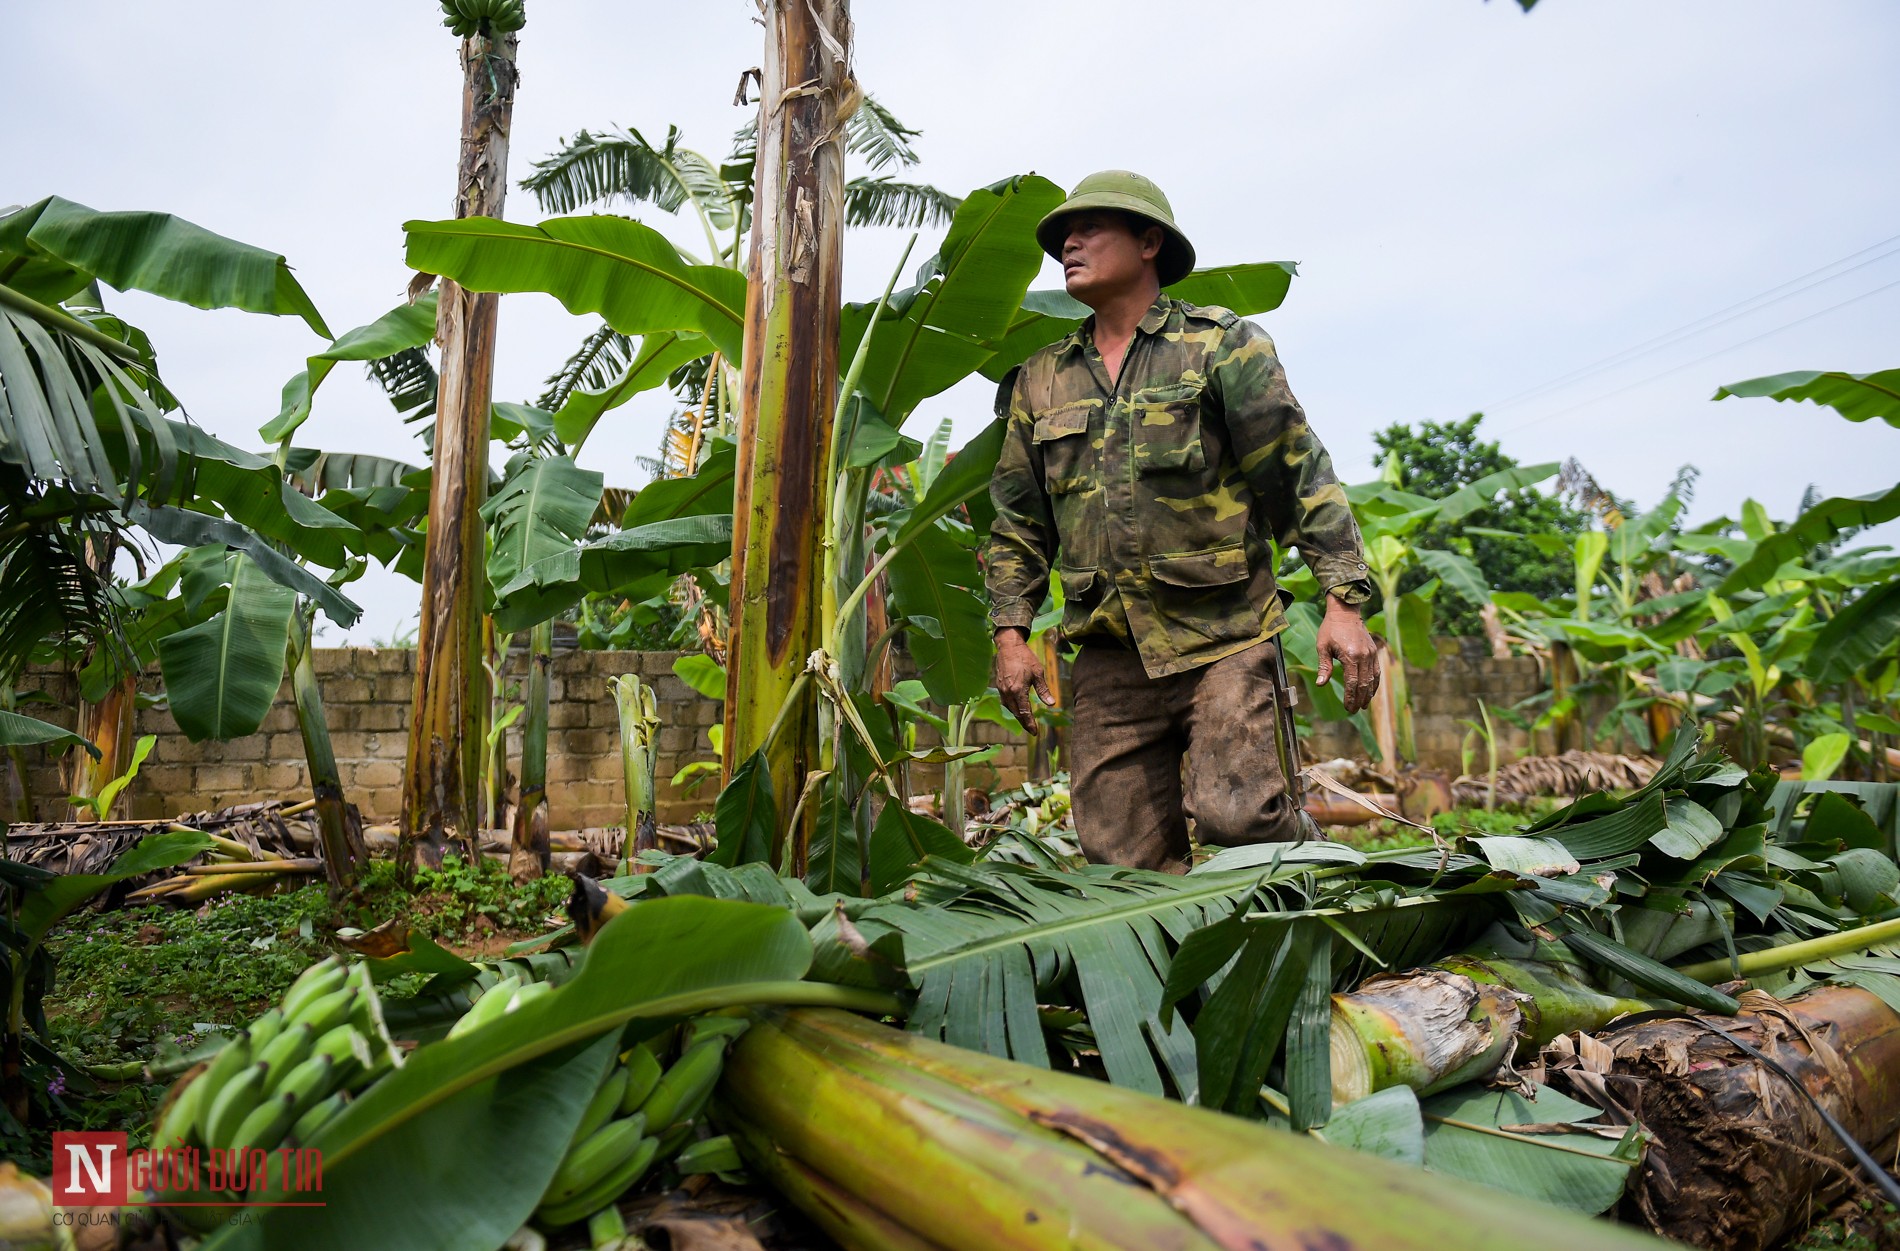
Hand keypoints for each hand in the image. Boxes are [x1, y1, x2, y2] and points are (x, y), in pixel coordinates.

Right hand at [993, 628, 1054, 733]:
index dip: (1030, 724)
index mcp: (1018, 690)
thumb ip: (1044, 690)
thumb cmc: (1025, 658)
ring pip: (1010, 708)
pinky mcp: (999, 686)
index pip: (1025, 712)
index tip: (1035, 732)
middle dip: (1024, 723)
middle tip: (1032, 730)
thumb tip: (1052, 704)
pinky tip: (1017, 708)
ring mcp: (1002, 690)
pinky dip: (1012, 708)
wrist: (1009, 646)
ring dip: (1018, 716)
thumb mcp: (1038, 673)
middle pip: (1016, 713)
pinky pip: (1006, 702)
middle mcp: (1008, 693)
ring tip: (1026, 721)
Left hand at [1315, 595, 1379, 714]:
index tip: (1347, 707)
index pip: (1352, 682)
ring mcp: (1371, 654)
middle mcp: (1364, 656)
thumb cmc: (1330, 629)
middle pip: (1364, 683)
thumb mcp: (1322, 647)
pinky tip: (1370, 692)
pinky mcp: (1374, 652)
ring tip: (1362, 706)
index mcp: (1351, 656)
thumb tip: (1321, 684)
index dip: (1350, 697)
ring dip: (1368, 694)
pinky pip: (1377, 671)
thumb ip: (1323, 666)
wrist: (1345, 612)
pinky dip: (1374, 683)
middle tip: (1353, 710)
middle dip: (1359, 699)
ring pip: (1372, 679)